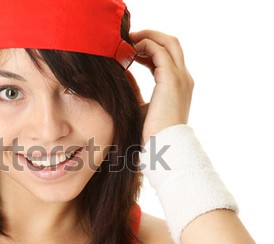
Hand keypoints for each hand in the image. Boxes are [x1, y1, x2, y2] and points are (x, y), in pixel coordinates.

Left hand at [128, 30, 193, 144]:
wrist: (163, 146)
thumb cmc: (151, 133)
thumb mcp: (141, 106)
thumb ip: (134, 89)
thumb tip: (123, 73)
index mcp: (178, 86)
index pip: (168, 58)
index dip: (150, 49)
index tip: (132, 49)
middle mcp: (183, 78)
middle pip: (172, 44)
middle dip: (152, 36)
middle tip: (130, 37)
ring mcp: (180, 78)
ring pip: (169, 42)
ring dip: (148, 37)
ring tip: (129, 39)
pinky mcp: (171, 79)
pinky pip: (159, 51)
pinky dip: (145, 45)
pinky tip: (130, 50)